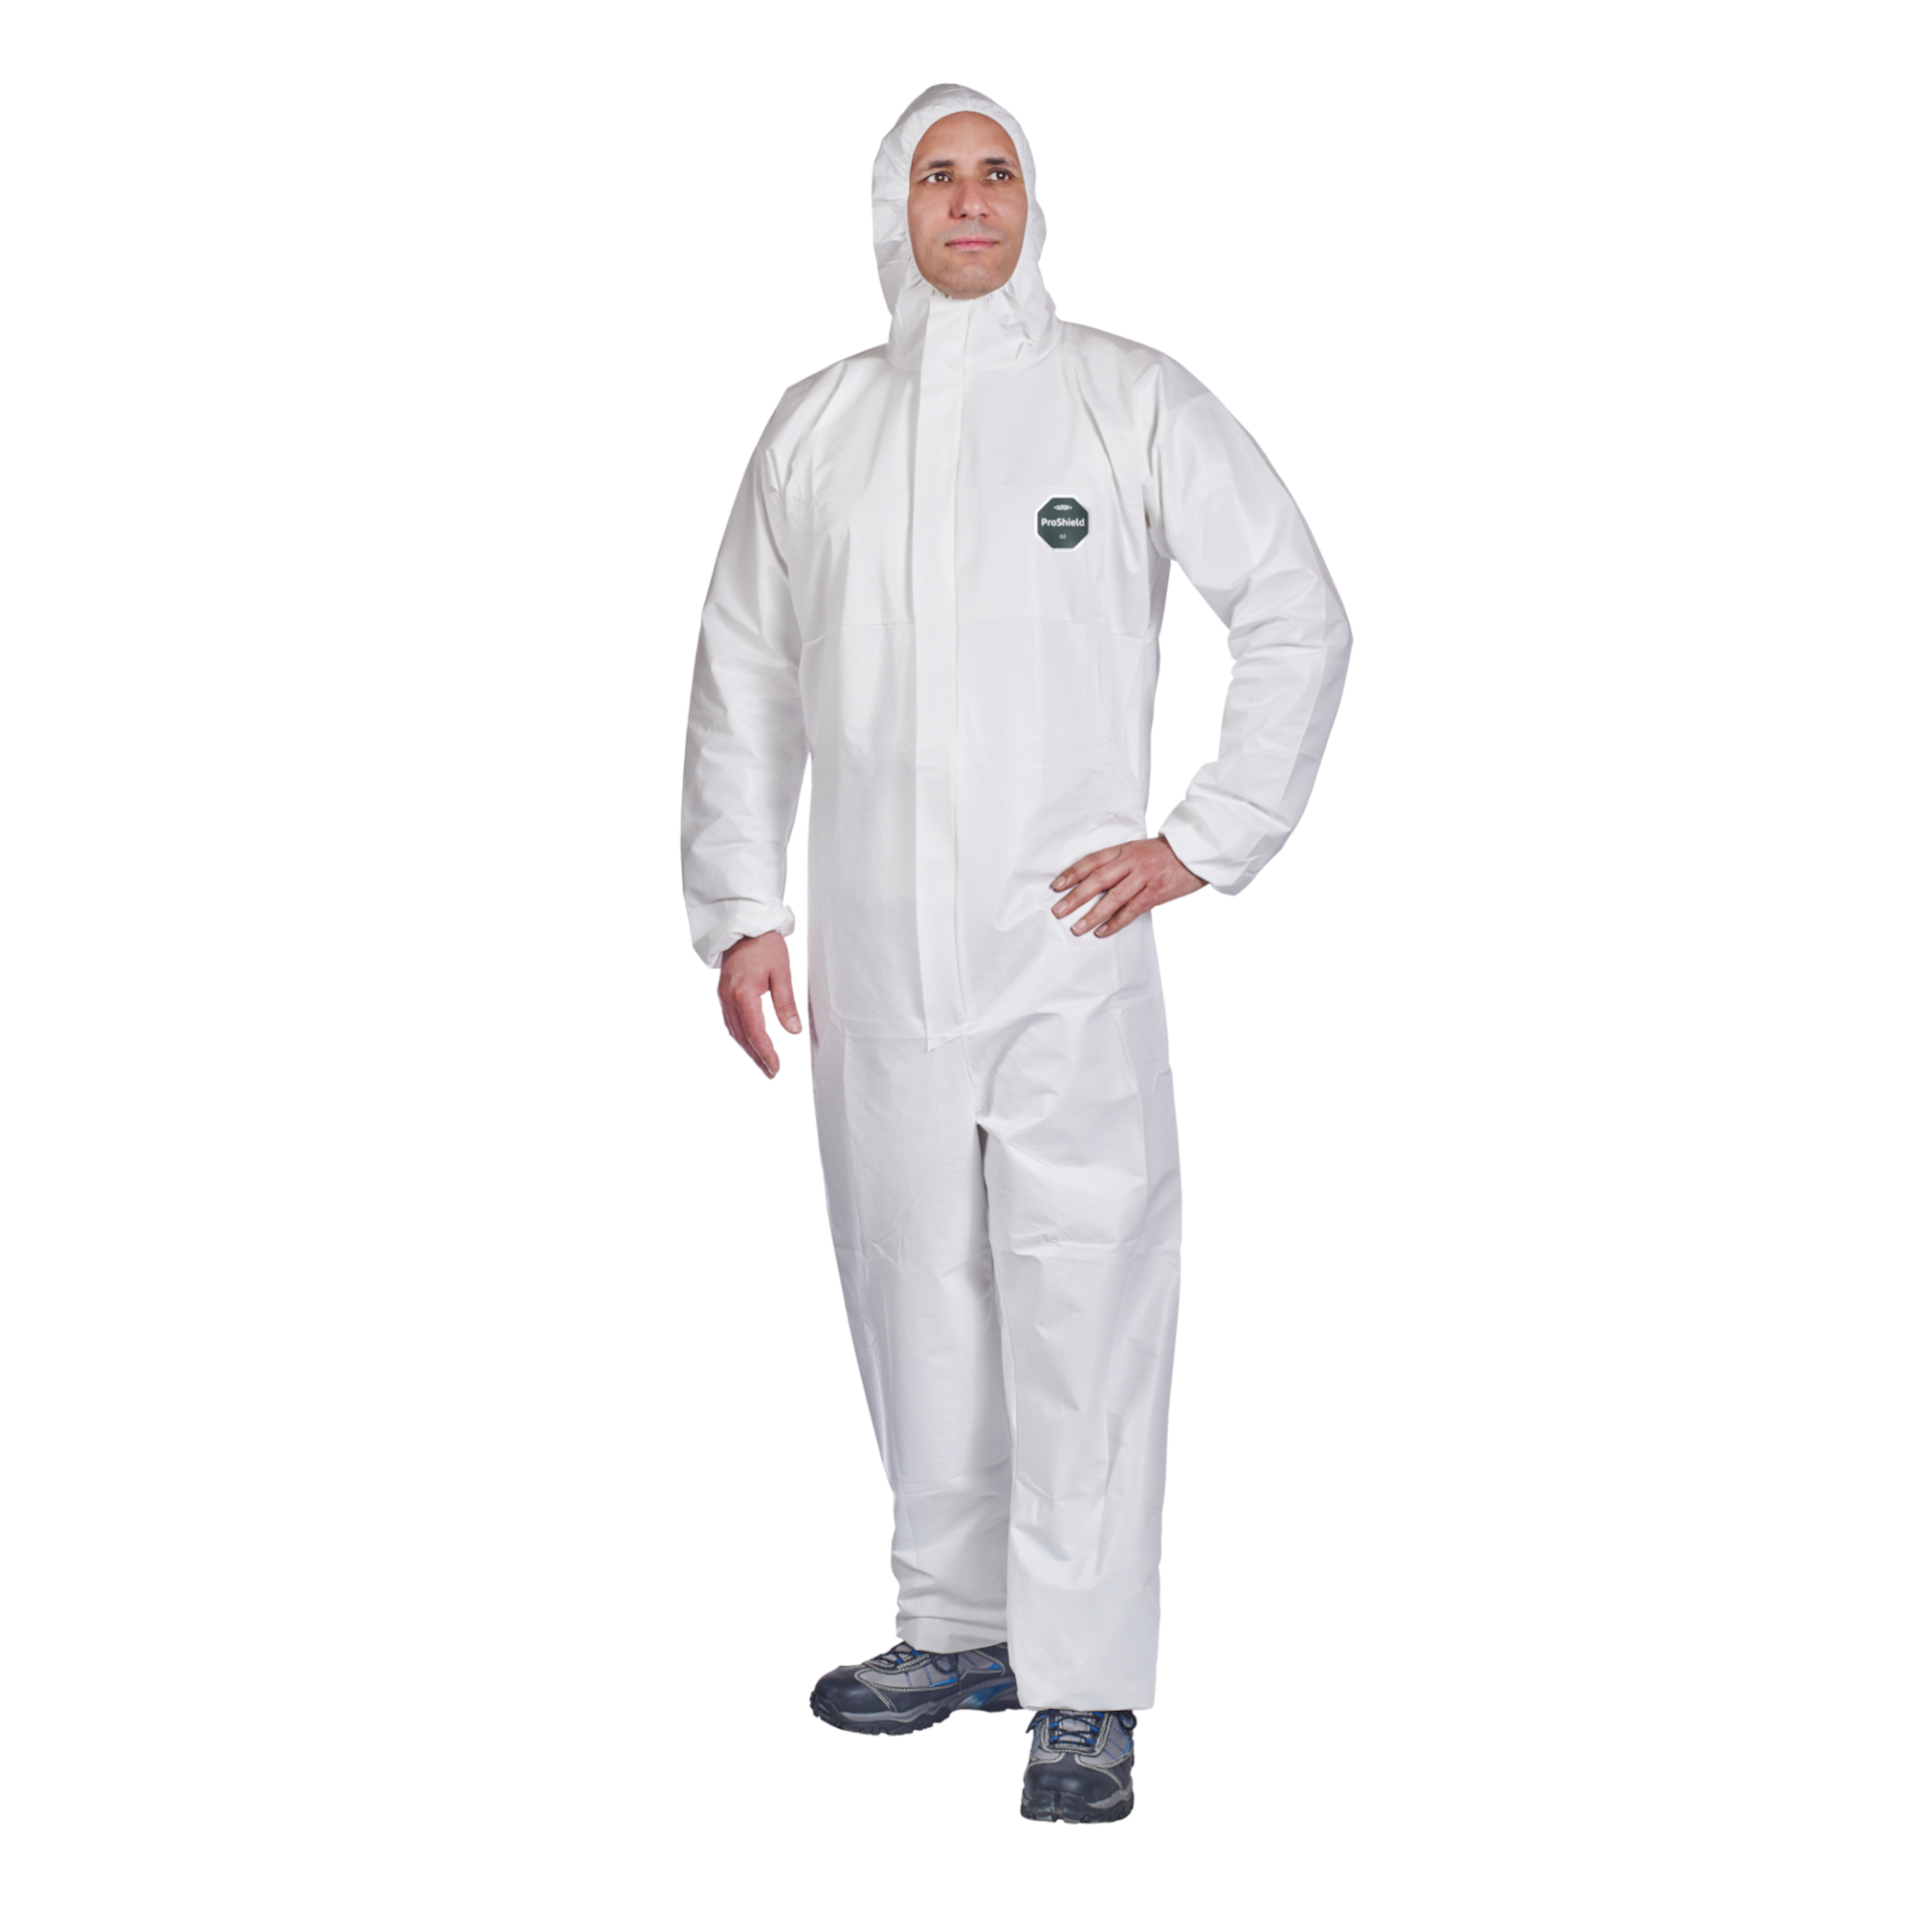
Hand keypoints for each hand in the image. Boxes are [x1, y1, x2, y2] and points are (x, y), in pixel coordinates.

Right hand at [717, 930, 800, 1077]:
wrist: (743, 925)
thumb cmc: (764, 945)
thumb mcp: (781, 972)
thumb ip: (786, 1004)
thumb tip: (793, 1030)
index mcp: (743, 994)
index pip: (756, 1033)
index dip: (766, 1053)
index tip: (776, 1067)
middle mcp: (729, 998)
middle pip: (743, 1037)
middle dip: (757, 1056)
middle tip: (771, 1072)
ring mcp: (723, 996)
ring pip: (734, 1031)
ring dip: (748, 1048)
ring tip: (762, 1061)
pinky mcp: (723, 992)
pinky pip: (730, 1021)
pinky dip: (741, 1035)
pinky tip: (750, 1040)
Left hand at [1050, 836, 1205, 937]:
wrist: (1195, 853)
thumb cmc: (1165, 854)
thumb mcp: (1138, 850)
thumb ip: (1118, 863)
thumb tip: (1093, 881)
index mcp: (1124, 850)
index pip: (1092, 861)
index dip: (1072, 873)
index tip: (1056, 886)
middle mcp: (1131, 862)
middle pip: (1097, 880)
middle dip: (1075, 897)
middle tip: (1059, 911)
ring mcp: (1144, 877)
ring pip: (1113, 898)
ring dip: (1093, 915)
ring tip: (1077, 928)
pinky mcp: (1156, 892)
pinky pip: (1132, 910)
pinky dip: (1116, 922)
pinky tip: (1103, 931)